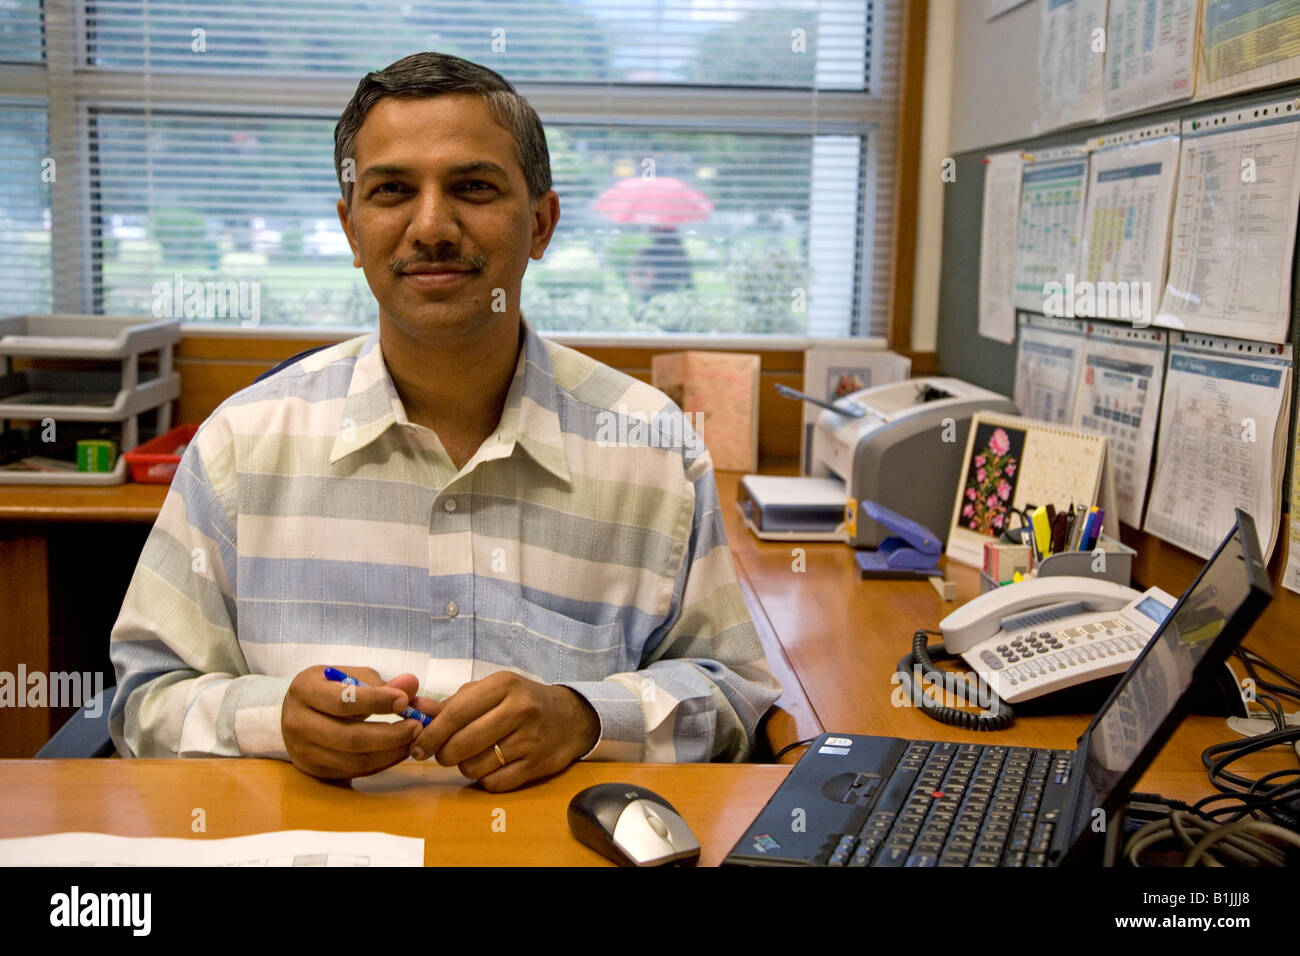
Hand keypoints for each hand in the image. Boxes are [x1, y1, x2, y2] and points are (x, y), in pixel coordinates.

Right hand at [281, 665, 442, 779]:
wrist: (296, 713)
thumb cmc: (329, 689)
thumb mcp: (348, 675)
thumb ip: (379, 682)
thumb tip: (410, 684)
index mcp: (304, 691)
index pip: (343, 701)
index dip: (377, 701)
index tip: (404, 700)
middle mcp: (298, 724)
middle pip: (349, 737)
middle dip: (390, 734)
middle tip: (417, 726)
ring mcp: (303, 752)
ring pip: (354, 760)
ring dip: (390, 752)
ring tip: (413, 739)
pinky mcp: (314, 771)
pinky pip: (354, 772)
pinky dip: (381, 763)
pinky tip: (398, 751)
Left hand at [409, 671, 599, 791]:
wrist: (570, 717)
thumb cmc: (521, 701)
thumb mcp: (490, 691)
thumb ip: (452, 703)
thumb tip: (415, 710)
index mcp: (503, 685)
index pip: (455, 713)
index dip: (431, 734)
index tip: (418, 747)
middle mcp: (519, 710)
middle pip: (462, 743)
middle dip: (444, 754)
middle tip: (445, 754)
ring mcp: (530, 739)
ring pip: (474, 766)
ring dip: (466, 766)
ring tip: (474, 755)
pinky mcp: (536, 765)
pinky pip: (493, 783)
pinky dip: (485, 779)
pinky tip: (492, 765)